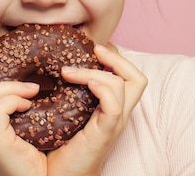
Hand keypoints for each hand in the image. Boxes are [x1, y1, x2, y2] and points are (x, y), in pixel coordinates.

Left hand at [46, 44, 147, 175]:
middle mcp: (118, 114)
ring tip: (69, 72)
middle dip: (117, 58)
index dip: (116, 59)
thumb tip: (57, 65)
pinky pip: (114, 106)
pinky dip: (102, 88)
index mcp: (112, 108)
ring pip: (126, 86)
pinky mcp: (105, 133)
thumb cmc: (61, 145)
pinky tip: (85, 84)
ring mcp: (114, 124)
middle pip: (138, 79)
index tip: (93, 49)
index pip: (129, 77)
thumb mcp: (68, 111)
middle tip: (94, 50)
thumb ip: (70, 92)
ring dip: (96, 71)